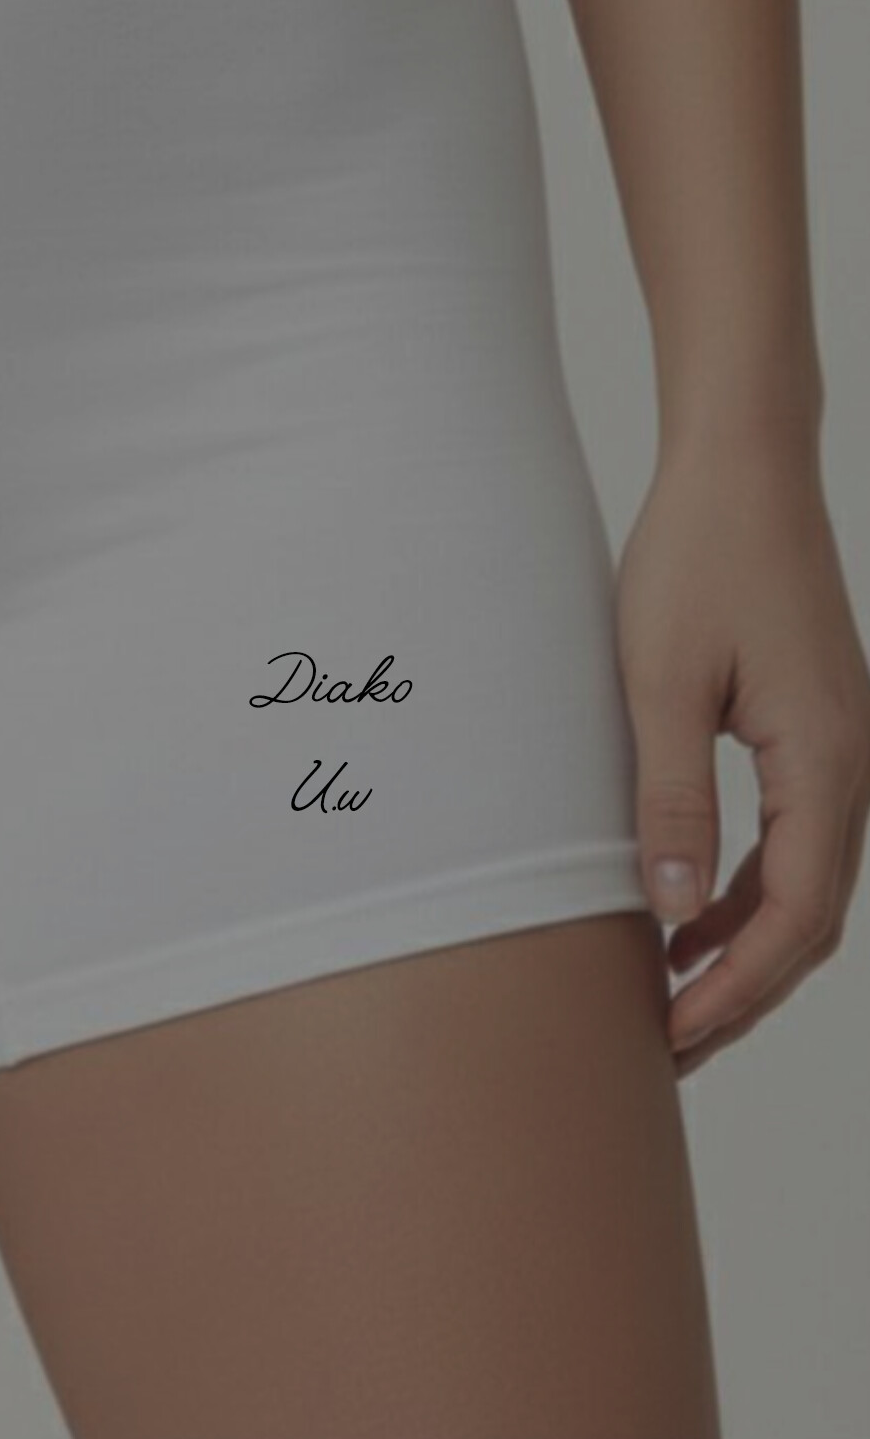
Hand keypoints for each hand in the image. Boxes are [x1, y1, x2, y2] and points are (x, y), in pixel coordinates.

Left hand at [614, 440, 869, 1078]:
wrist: (743, 467)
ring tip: (672, 993)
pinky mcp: (814, 729)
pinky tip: (690, 911)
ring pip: (806, 884)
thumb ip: (669, 799)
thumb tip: (672, 914)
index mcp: (825, 762)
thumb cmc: (697, 557)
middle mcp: (852, 765)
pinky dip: (748, 890)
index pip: (793, 918)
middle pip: (812, 919)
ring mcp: (840, 747)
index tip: (669, 1032)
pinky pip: (794, 837)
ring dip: (746, 946)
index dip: (734, 990)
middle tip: (666, 1043)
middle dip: (745, 991)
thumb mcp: (660, 682)